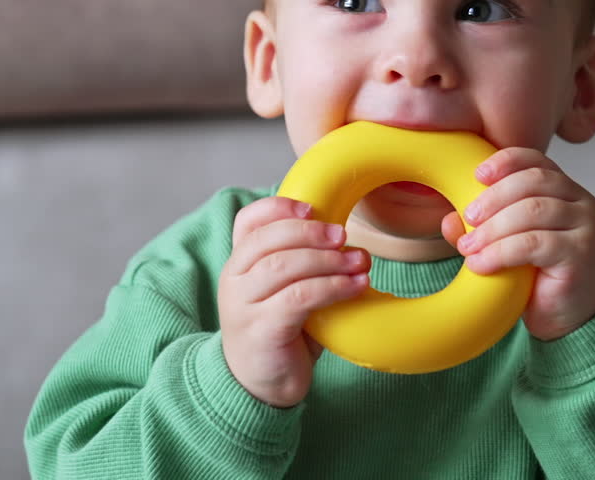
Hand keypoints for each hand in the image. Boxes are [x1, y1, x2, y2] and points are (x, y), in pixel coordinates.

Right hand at [219, 196, 369, 406]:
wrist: (260, 387)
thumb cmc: (281, 332)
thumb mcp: (285, 290)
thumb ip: (300, 263)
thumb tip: (344, 237)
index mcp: (239, 264)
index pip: (248, 222)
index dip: (278, 208)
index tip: (312, 208)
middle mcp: (235, 280)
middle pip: (268, 240)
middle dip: (311, 232)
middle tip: (343, 235)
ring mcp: (244, 306)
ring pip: (284, 267)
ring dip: (328, 261)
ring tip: (359, 262)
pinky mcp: (262, 330)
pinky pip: (299, 298)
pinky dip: (332, 287)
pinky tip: (356, 287)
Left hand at [442, 148, 594, 340]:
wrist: (568, 319)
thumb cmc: (537, 277)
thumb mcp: (506, 245)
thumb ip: (481, 228)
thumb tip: (449, 220)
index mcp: (564, 190)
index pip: (536, 161)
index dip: (506, 161)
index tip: (476, 174)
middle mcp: (581, 203)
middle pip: (533, 182)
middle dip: (493, 198)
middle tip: (468, 219)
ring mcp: (585, 227)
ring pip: (532, 211)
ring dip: (493, 228)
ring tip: (468, 247)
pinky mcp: (580, 254)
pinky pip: (534, 243)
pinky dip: (500, 252)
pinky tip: (481, 265)